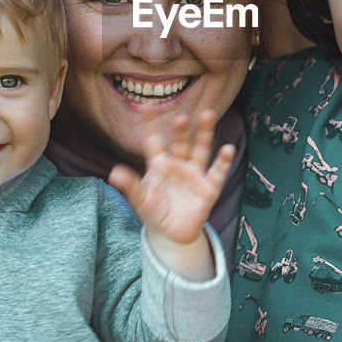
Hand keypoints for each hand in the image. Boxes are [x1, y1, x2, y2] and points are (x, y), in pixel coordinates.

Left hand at [108, 109, 235, 276]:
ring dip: (204, 133)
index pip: (154, 141)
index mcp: (160, 164)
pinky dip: (223, 161)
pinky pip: (217, 172)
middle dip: (181, 130)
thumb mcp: (141, 200)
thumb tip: (114, 173)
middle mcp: (178, 164)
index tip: (146, 107)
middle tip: (181, 117)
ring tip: (206, 116)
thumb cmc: (155, 211)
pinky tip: (228, 149)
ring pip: (200, 149)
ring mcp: (195, 174)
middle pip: (180, 142)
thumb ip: (130, 186)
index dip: (150, 124)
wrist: (172, 234)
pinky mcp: (209, 188)